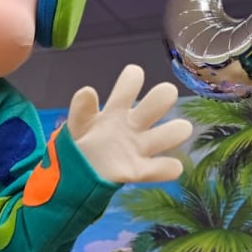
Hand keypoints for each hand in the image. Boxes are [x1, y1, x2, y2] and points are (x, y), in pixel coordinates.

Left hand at [67, 64, 192, 183]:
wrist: (75, 174)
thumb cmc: (80, 143)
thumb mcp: (77, 124)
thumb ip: (81, 109)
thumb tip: (88, 91)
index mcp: (117, 109)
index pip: (130, 84)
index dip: (133, 78)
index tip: (133, 77)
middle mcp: (133, 125)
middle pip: (158, 102)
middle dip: (164, 96)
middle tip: (161, 99)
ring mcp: (139, 147)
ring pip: (169, 134)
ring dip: (175, 131)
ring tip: (176, 131)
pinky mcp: (138, 171)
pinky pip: (161, 168)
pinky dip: (169, 167)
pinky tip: (172, 166)